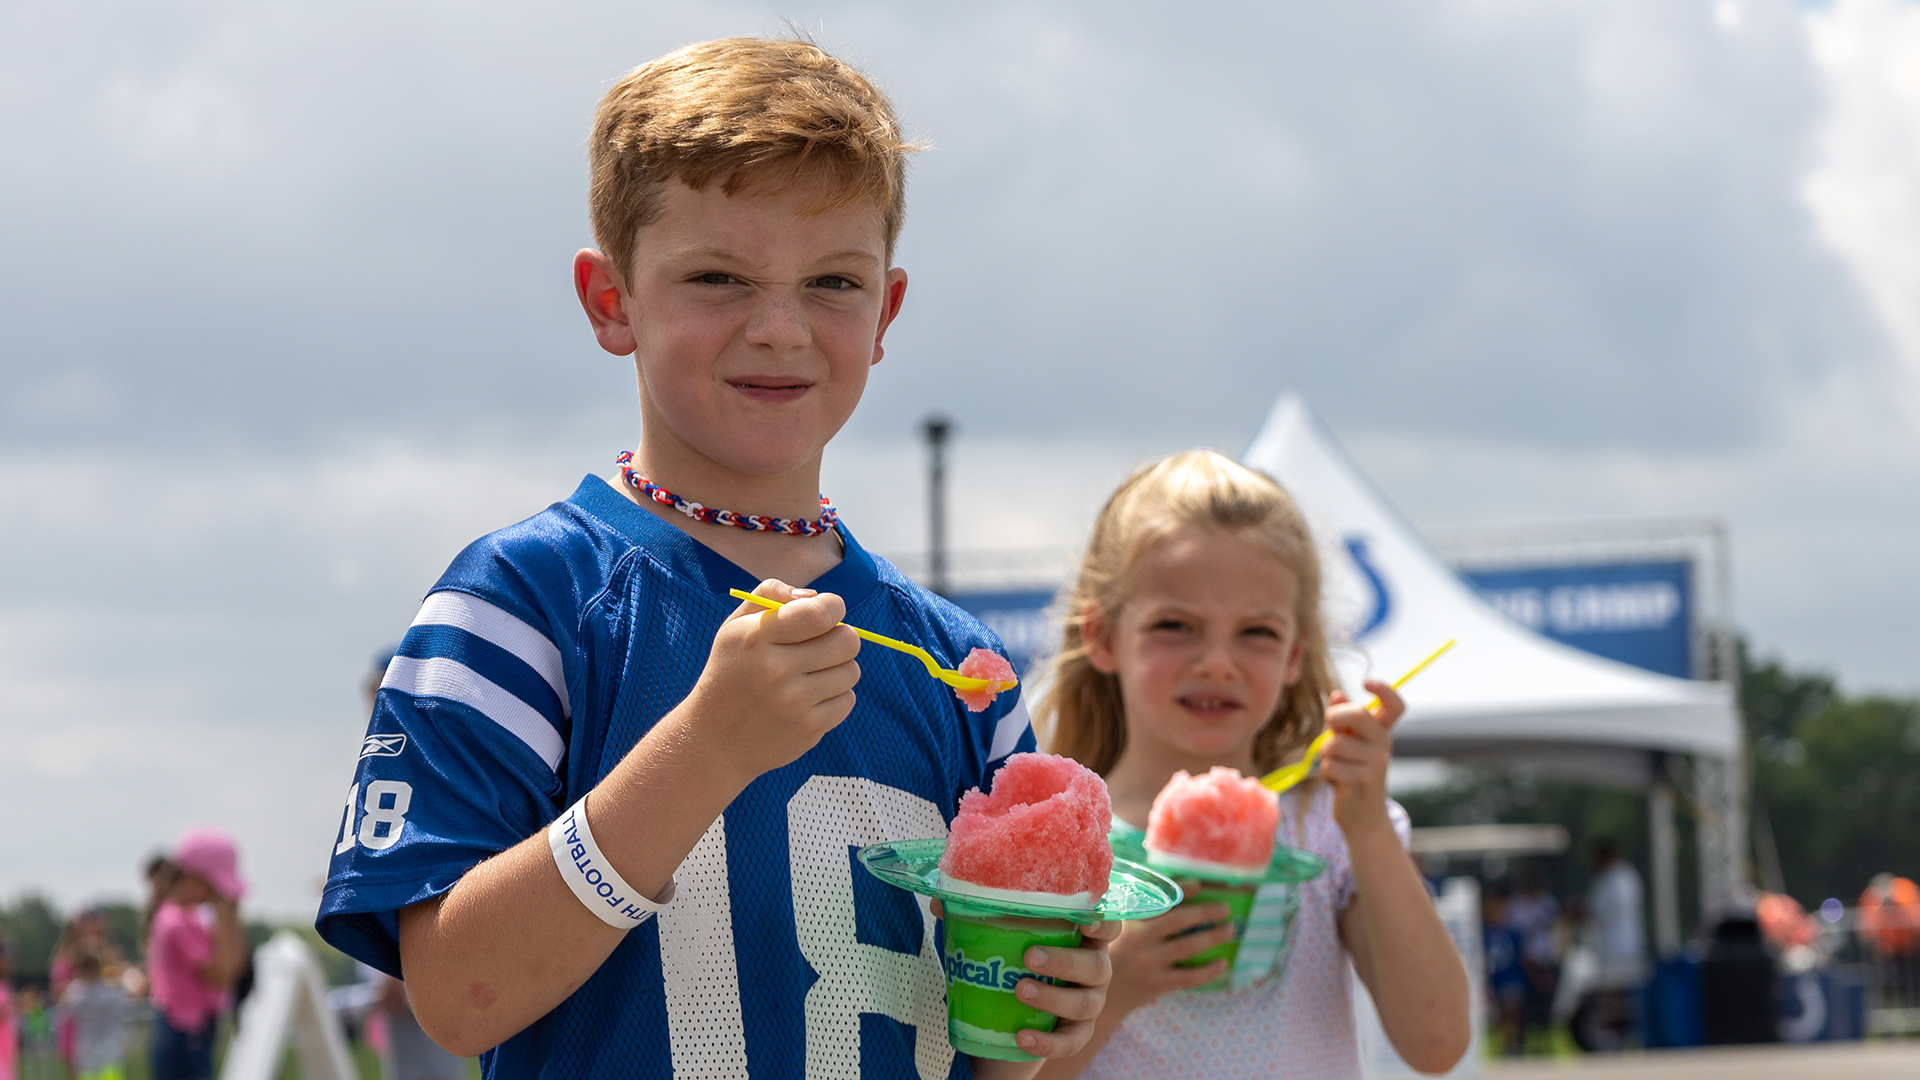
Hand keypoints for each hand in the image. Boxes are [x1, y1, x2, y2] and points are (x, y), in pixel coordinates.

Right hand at [683, 579, 860, 783]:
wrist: (714, 739)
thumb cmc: (730, 673)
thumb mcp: (735, 628)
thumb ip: (770, 595)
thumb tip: (814, 596)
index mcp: (757, 638)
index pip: (819, 614)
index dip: (833, 607)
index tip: (827, 613)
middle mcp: (775, 670)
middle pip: (846, 641)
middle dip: (841, 637)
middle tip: (824, 643)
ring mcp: (793, 702)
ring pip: (851, 671)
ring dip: (839, 668)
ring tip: (813, 673)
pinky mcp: (807, 729)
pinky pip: (847, 700)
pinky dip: (836, 696)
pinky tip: (811, 698)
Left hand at [931, 902, 1119, 1060]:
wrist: (1005, 1018)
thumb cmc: (1010, 960)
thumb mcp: (994, 936)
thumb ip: (973, 914)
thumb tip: (940, 901)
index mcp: (1080, 937)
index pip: (1105, 926)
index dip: (1102, 922)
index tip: (1085, 920)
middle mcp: (1093, 969)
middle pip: (1096, 964)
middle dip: (1065, 960)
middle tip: (1030, 957)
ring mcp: (1088, 1003)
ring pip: (1085, 1003)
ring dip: (1054, 997)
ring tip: (1020, 991)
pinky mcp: (1076, 1034)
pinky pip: (1070, 1041)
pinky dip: (1048, 1041)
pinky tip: (1023, 1037)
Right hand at [1104, 896, 1236, 1014]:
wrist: (1101, 996)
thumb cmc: (1112, 955)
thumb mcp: (1115, 929)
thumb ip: (1135, 912)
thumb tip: (1170, 892)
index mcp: (1129, 921)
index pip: (1158, 899)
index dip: (1180, 890)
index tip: (1200, 884)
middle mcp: (1139, 939)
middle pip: (1179, 921)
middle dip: (1205, 912)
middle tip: (1225, 908)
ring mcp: (1150, 963)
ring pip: (1188, 946)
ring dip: (1213, 937)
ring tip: (1230, 930)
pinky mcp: (1157, 984)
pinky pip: (1189, 976)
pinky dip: (1209, 970)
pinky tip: (1223, 963)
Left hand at [1320, 679, 1403, 838]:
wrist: (1363, 817)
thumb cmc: (1351, 773)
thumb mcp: (1348, 744)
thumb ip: (1343, 721)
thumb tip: (1336, 694)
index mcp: (1381, 732)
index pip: (1395, 706)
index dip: (1384, 690)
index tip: (1366, 682)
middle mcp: (1384, 745)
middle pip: (1356, 714)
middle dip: (1334, 718)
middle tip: (1331, 730)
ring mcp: (1376, 763)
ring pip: (1334, 743)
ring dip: (1326, 754)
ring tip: (1336, 766)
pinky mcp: (1363, 781)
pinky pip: (1330, 765)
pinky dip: (1326, 773)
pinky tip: (1337, 781)